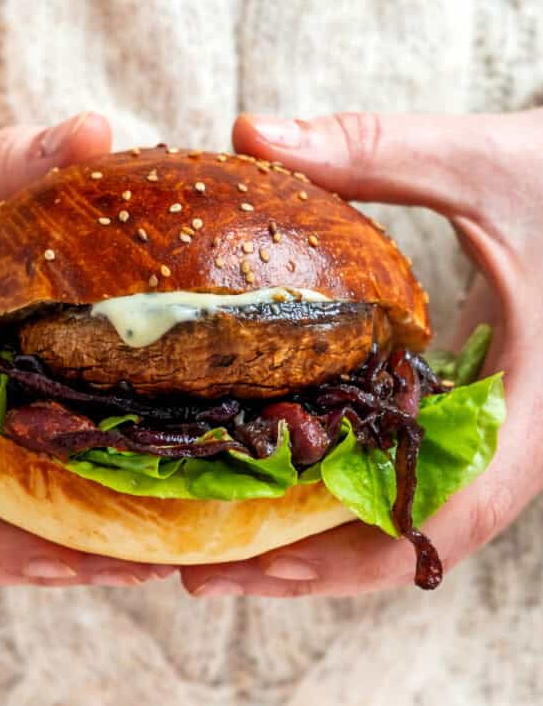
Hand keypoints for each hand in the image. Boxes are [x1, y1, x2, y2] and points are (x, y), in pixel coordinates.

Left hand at [182, 109, 542, 596]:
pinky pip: (403, 472)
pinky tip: (266, 473)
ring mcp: (491, 432)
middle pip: (406, 539)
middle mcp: (513, 440)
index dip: (356, 558)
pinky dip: (335, 488)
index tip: (263, 567)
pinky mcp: (469, 408)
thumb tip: (251, 132)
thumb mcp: (485, 162)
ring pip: (402, 517)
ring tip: (210, 543)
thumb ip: (376, 149)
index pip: (452, 520)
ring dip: (312, 539)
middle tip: (197, 572)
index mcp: (533, 410)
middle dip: (305, 566)